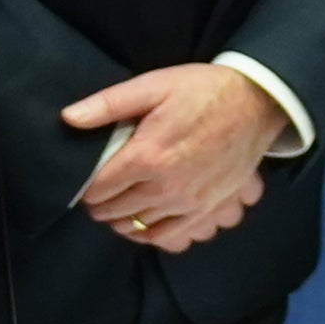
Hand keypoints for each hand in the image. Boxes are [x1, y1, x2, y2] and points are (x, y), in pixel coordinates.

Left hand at [63, 64, 281, 252]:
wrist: (255, 103)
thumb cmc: (202, 91)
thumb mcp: (152, 86)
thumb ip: (107, 104)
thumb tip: (68, 118)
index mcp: (147, 157)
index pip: (99, 189)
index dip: (86, 188)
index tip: (85, 183)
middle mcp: (166, 187)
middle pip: (116, 212)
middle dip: (100, 206)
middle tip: (97, 196)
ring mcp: (189, 203)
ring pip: (140, 227)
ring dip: (122, 221)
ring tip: (116, 210)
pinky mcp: (207, 210)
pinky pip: (171, 237)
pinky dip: (152, 236)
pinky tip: (144, 225)